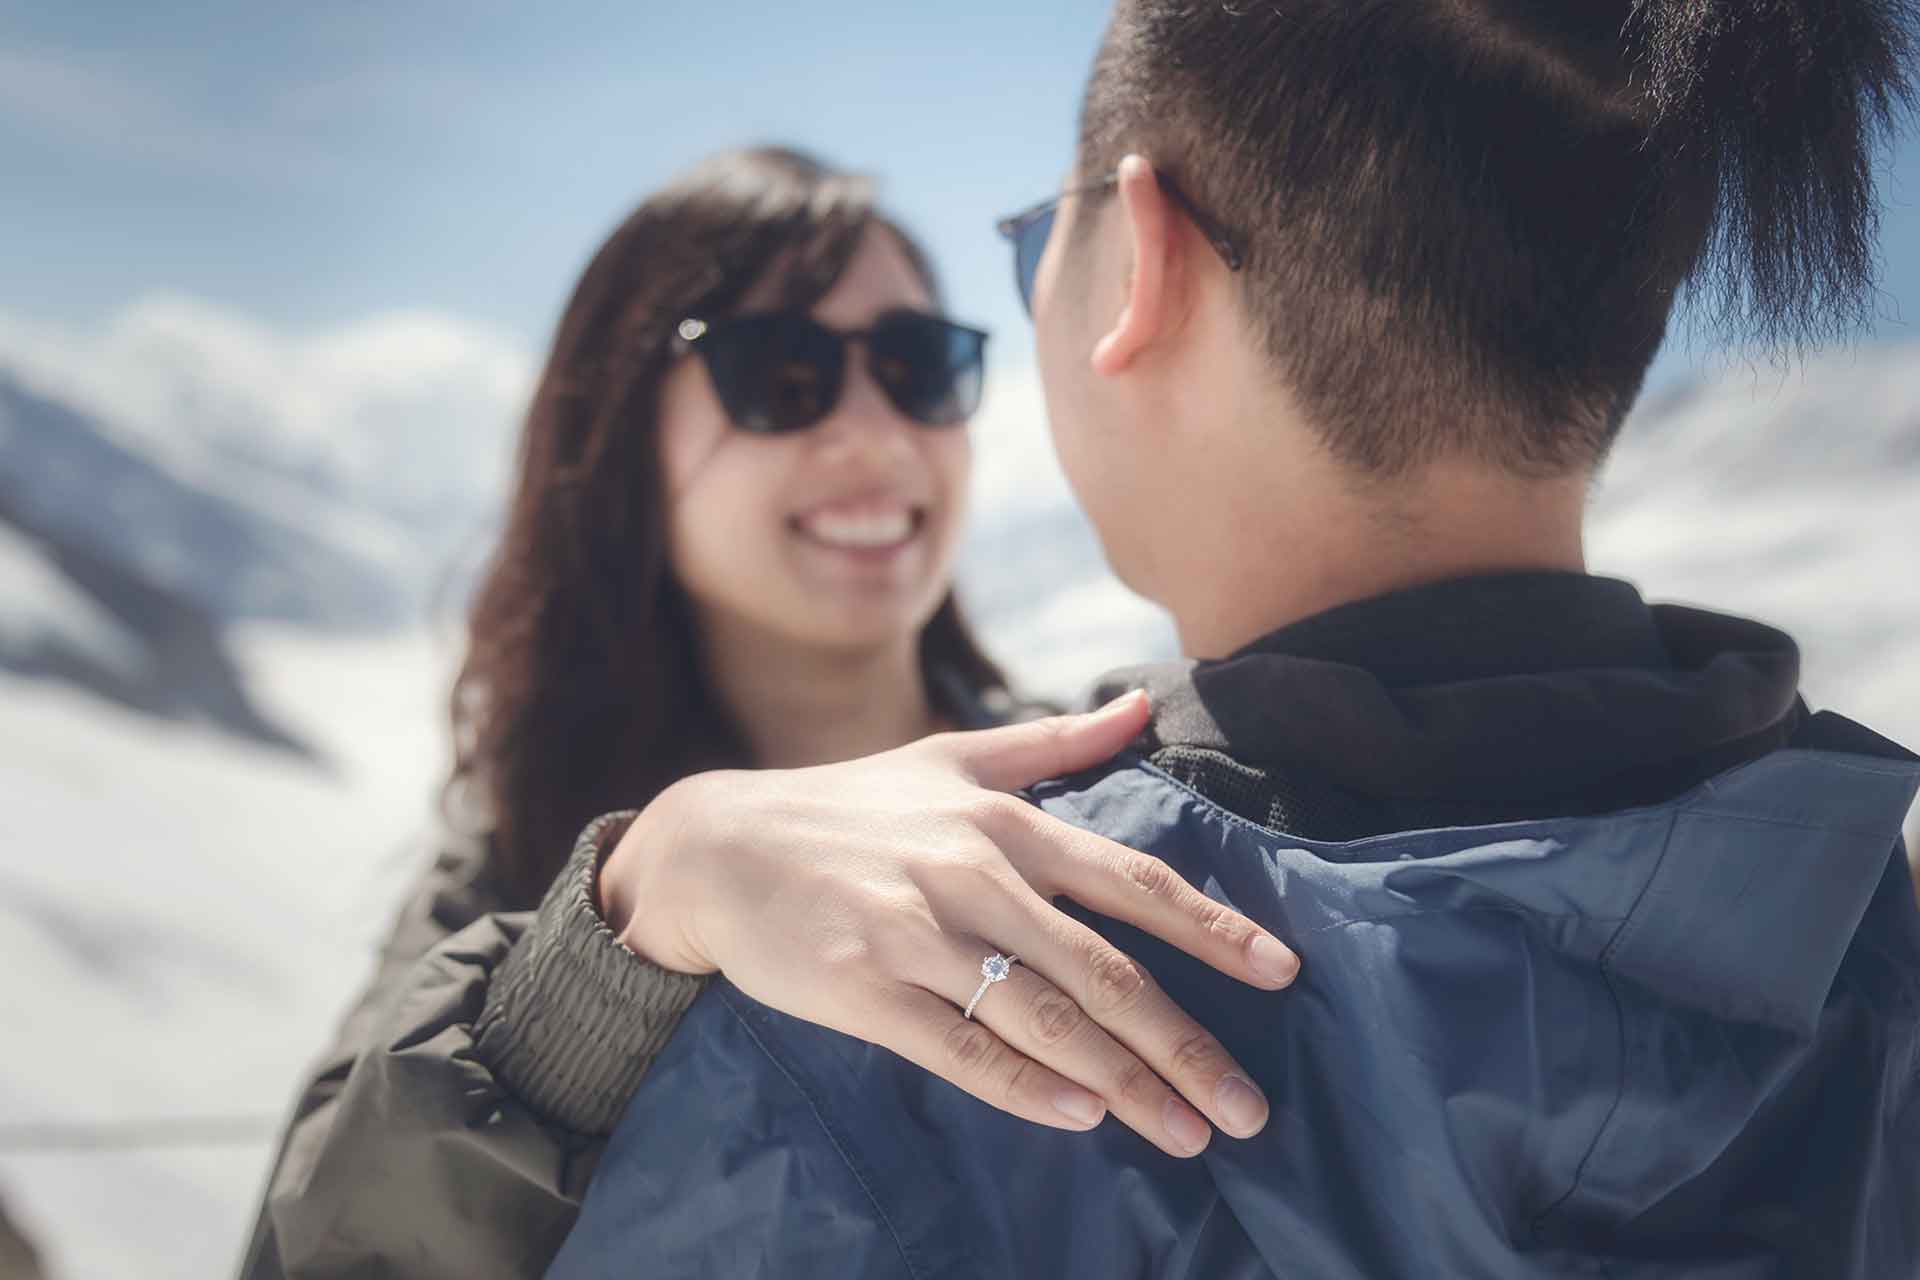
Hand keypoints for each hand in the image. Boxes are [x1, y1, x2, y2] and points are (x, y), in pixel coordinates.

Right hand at [599, 691, 1299, 1158]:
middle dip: (1185, 1045)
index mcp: (1002, 823)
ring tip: (1188, 1132)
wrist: (714, 844)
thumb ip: (1052, 744)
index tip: (1283, 974)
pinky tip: (1081, 1118)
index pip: (1131, 882)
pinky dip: (1024, 1086)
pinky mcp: (860, 985)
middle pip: (1103, 970)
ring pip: (1043, 1018)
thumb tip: (1143, 706)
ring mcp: (915, 931)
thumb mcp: (947, 758)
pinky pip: (958, 1047)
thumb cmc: (843, 806)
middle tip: (1248, 1107)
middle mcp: (970, 873)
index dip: (1213, 930)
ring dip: (1125, 1084)